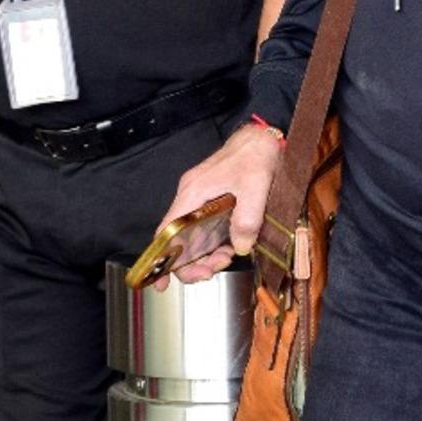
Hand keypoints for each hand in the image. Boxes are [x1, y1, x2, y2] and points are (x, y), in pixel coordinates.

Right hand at [156, 123, 283, 282]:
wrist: (261, 138)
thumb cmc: (255, 156)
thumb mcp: (256, 187)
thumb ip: (248, 218)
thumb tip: (240, 247)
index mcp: (193, 193)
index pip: (166, 231)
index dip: (160, 258)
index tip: (161, 282)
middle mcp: (190, 198)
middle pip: (177, 241)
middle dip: (191, 263)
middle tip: (212, 271)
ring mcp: (199, 201)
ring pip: (192, 239)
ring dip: (205, 256)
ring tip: (226, 258)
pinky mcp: (211, 204)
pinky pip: (204, 232)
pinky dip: (213, 246)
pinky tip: (229, 249)